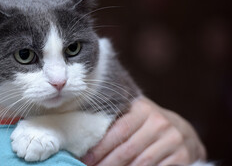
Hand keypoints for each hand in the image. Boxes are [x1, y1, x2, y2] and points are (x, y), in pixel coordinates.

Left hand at [81, 96, 205, 165]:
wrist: (183, 130)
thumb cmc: (148, 123)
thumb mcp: (135, 115)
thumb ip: (116, 121)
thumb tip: (87, 138)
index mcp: (143, 109)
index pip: (119, 130)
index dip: (101, 147)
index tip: (86, 159)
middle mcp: (159, 122)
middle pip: (128, 149)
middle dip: (107, 163)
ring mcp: (173, 139)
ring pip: (141, 162)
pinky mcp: (182, 155)